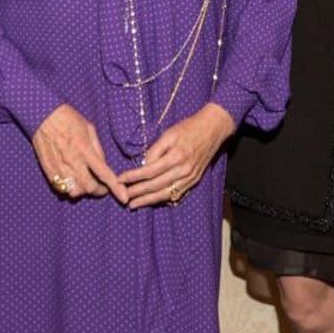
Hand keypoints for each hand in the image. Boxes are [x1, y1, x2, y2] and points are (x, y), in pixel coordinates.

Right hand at [32, 104, 126, 202]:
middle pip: (90, 188)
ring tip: (85, 182)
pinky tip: (72, 180)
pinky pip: (61, 189)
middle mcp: (73, 162)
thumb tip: (103, 165)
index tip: (123, 198)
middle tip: (101, 185)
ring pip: (75, 192)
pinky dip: (69, 189)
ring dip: (83, 191)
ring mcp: (59, 168)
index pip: (104, 173)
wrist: (43, 116)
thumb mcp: (89, 128)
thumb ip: (97, 149)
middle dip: (99, 190)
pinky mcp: (48, 171)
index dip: (115, 188)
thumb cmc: (69, 119)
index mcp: (85, 150)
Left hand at [119, 103, 235, 208]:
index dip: (133, 177)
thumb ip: (155, 150)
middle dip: (138, 192)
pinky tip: (153, 201)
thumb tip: (143, 165)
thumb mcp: (169, 133)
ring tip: (134, 204)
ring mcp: (190, 178)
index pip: (149, 171)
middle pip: (155, 185)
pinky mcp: (194, 181)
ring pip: (165, 194)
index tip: (120, 180)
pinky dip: (163, 199)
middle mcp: (183, 170)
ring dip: (148, 200)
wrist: (213, 129)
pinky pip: (176, 194)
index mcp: (176, 157)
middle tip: (123, 197)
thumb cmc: (189, 128)